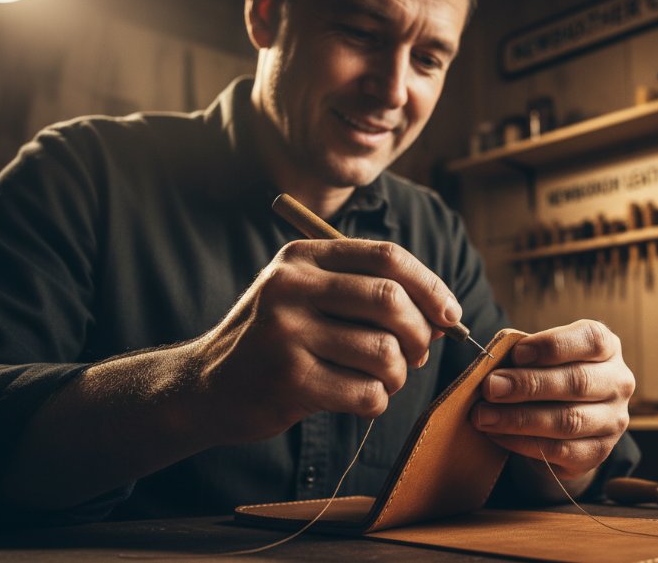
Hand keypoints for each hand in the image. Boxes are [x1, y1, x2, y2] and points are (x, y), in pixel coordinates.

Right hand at [189, 239, 461, 443]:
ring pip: (384, 352)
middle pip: (391, 301)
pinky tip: (359, 398)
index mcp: (303, 257)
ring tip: (382, 379)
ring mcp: (286, 333)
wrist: (207, 386)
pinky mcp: (288, 380)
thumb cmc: (277, 341)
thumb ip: (370, 298)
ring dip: (398, 375)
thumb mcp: (311, 299)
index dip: (431, 286)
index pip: (387, 257)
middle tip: (417, 354)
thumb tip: (444, 317)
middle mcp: (291, 286)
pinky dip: (376, 402)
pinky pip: (366, 393)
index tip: (449, 314)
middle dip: (419, 334)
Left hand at [472, 320, 634, 487]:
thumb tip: (493, 371)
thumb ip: (525, 358)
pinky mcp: (599, 452)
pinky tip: (497, 434)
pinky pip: (559, 450)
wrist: (568, 423)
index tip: (516, 353)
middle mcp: (618, 382)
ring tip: (485, 415)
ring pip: (568, 420)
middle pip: (577, 382)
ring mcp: (613, 420)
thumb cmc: (551, 376)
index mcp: (607, 348)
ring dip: (519, 418)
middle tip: (491, 387)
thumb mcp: (544, 358)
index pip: (591, 340)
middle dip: (528, 385)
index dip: (552, 345)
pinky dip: (523, 443)